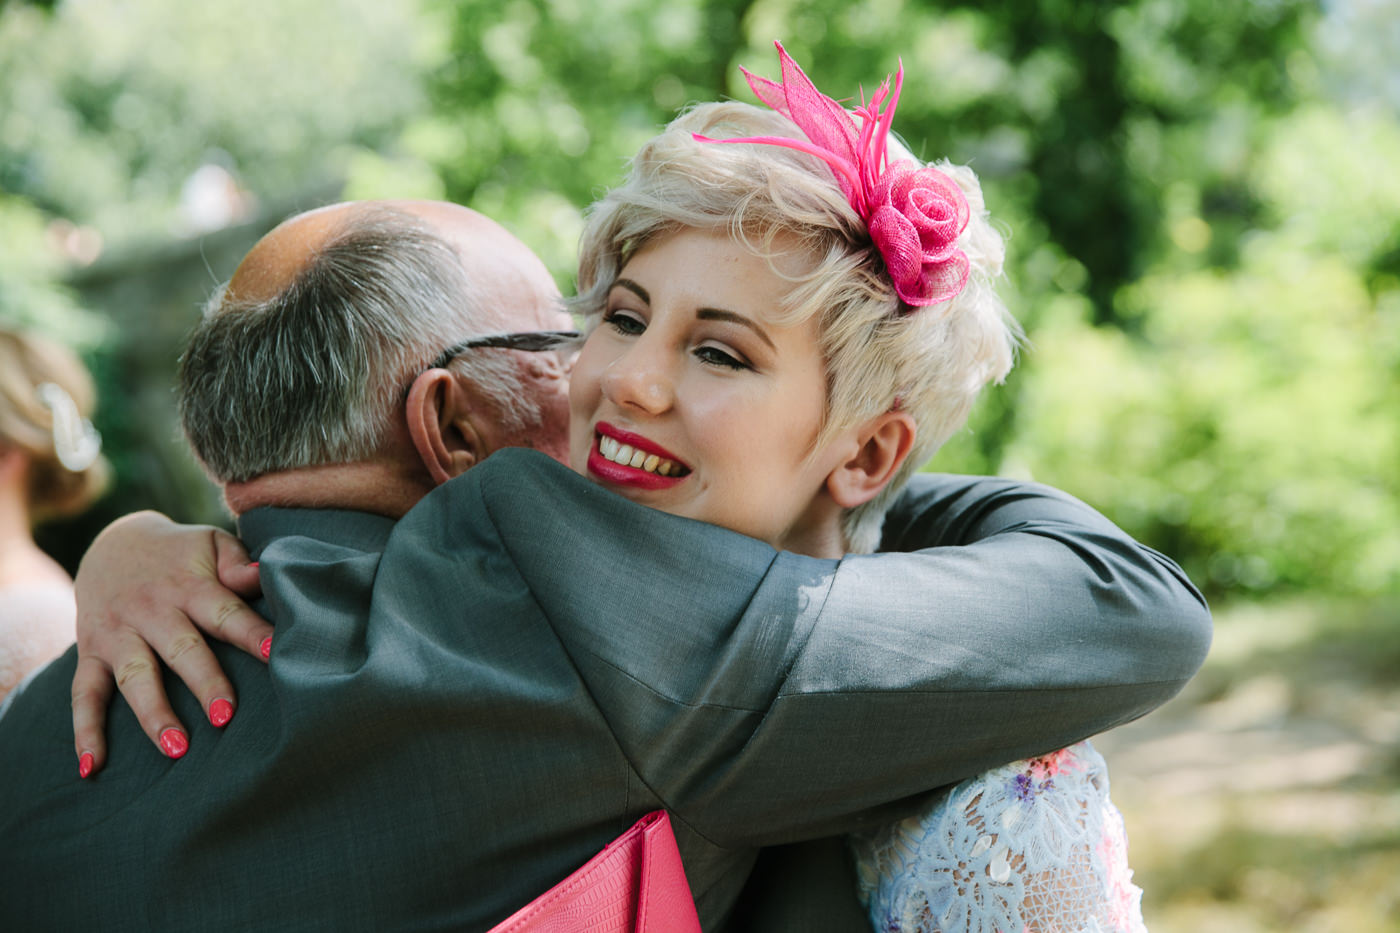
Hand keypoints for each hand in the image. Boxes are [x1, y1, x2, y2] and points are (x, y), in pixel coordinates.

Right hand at [70, 511, 269, 776]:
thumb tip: (264, 575)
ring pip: (135, 676)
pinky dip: (86, 730)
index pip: (225, 612)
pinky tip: (94, 767)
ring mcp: (118, 633)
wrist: (112, 541)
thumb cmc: (181, 553)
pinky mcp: (91, 651)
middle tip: (225, 717)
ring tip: (177, 749)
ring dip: (153, 713)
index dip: (250, 632)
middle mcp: (152, 610)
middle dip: (203, 682)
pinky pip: (84, 693)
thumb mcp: (211, 544)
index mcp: (190, 586)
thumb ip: (237, 563)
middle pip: (181, 649)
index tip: (274, 654)